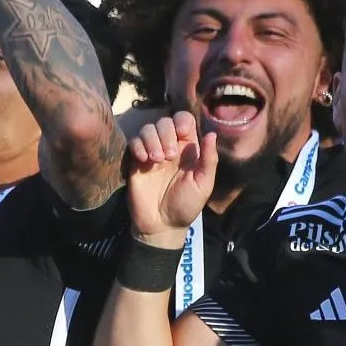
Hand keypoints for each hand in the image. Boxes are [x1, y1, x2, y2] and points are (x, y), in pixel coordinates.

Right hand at [127, 111, 216, 244]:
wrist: (162, 224)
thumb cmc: (187, 205)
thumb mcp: (203, 184)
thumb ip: (209, 159)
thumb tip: (212, 134)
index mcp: (188, 149)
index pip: (184, 120)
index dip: (181, 122)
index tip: (182, 134)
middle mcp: (169, 147)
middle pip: (164, 121)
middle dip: (166, 134)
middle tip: (169, 157)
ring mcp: (151, 153)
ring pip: (147, 129)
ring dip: (152, 140)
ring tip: (156, 161)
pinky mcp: (135, 162)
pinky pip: (133, 142)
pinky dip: (138, 146)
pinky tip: (144, 161)